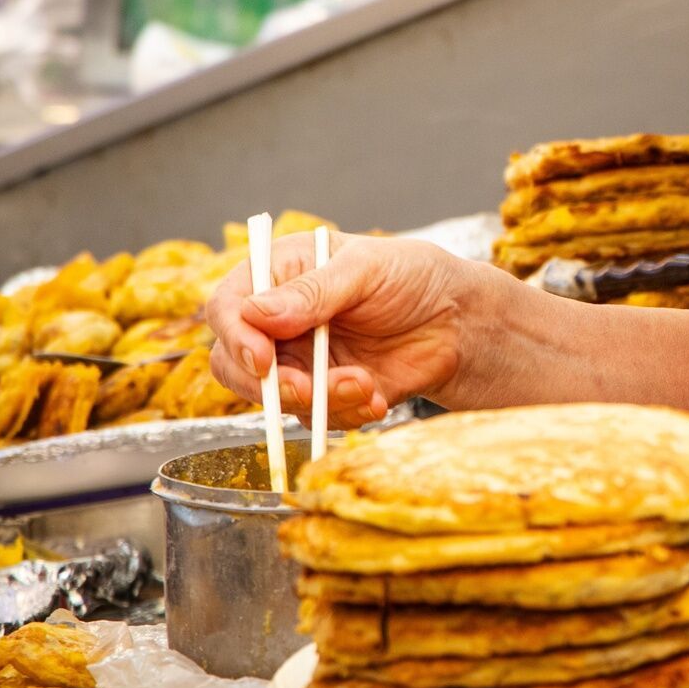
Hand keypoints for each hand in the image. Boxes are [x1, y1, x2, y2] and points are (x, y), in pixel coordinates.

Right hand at [205, 232, 485, 426]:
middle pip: (235, 362)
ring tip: (366, 383)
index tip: (263, 358)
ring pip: (276, 398)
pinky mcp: (324, 394)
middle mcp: (280, 320)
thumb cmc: (414, 278)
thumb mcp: (367, 268)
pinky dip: (342, 414)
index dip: (237, 335)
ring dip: (319, 399)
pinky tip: (377, 397)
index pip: (229, 306)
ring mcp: (300, 360)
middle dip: (270, 384)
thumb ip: (313, 291)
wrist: (459, 323)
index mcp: (281, 274)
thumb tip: (256, 313)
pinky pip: (312, 419)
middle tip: (307, 389)